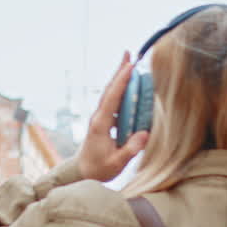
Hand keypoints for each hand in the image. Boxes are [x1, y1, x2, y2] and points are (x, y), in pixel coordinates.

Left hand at [76, 52, 149, 182]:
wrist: (82, 172)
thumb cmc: (98, 169)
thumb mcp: (116, 163)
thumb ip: (130, 149)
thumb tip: (144, 134)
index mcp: (101, 124)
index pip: (112, 98)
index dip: (121, 81)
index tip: (130, 66)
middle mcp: (99, 117)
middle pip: (110, 89)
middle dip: (119, 70)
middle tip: (128, 53)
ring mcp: (100, 118)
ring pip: (111, 94)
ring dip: (120, 78)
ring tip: (131, 64)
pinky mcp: (103, 121)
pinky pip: (114, 102)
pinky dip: (122, 91)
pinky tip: (131, 87)